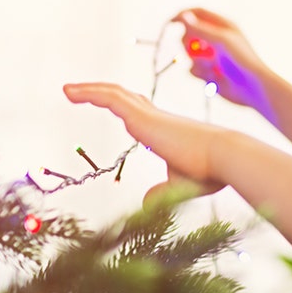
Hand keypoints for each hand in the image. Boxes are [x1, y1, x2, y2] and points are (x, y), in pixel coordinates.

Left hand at [63, 82, 225, 204]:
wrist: (224, 158)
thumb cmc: (210, 171)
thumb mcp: (180, 185)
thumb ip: (162, 191)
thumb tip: (145, 202)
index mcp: (164, 130)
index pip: (139, 110)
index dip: (123, 105)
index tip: (108, 104)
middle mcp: (155, 117)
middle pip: (123, 96)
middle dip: (102, 92)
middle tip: (78, 93)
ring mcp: (149, 114)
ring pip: (114, 93)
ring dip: (89, 90)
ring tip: (67, 91)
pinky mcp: (142, 116)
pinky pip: (110, 98)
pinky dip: (89, 92)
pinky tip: (70, 93)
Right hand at [173, 8, 274, 120]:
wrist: (252, 88)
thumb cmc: (242, 60)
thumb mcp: (221, 41)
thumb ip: (200, 29)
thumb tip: (182, 16)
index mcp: (222, 25)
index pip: (197, 13)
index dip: (183, 16)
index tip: (171, 23)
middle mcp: (215, 39)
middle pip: (188, 34)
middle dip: (189, 43)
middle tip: (197, 51)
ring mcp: (211, 55)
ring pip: (189, 54)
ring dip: (198, 61)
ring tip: (213, 67)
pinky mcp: (208, 71)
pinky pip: (192, 69)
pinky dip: (201, 73)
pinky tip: (215, 78)